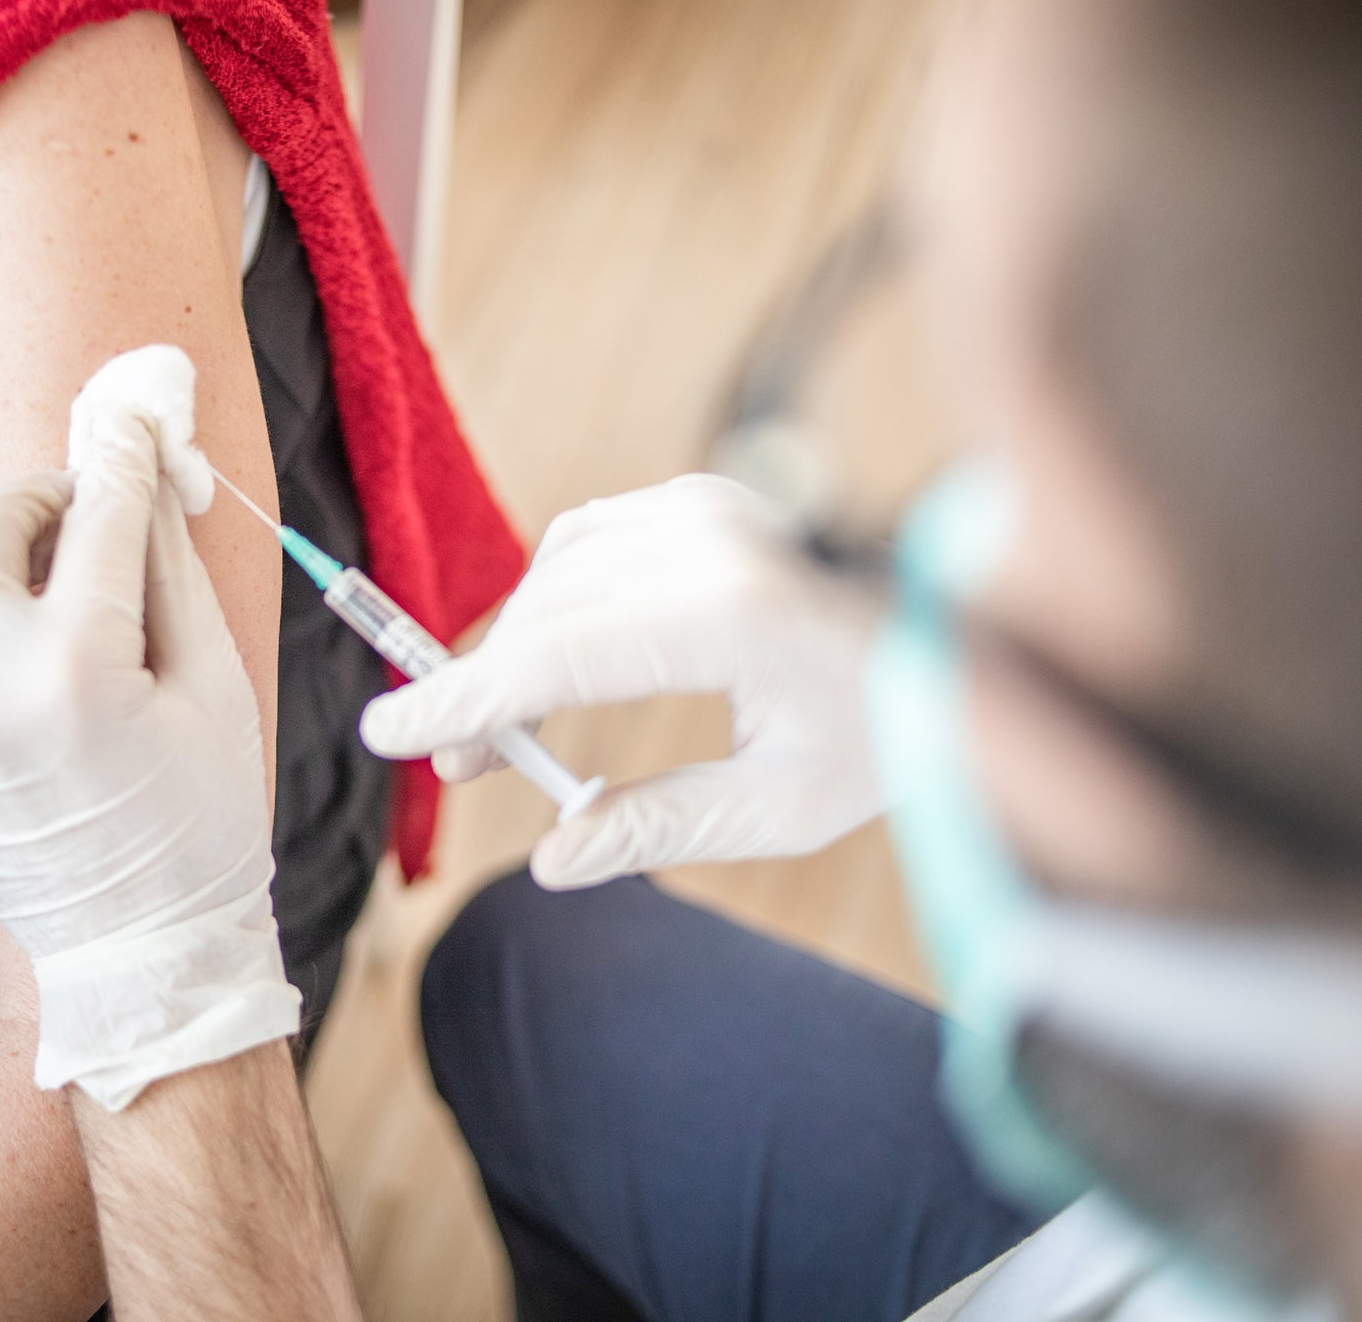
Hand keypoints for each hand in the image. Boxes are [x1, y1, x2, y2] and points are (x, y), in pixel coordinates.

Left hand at [0, 400, 296, 1111]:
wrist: (142, 951)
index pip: (98, 513)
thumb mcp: (216, 685)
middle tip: (77, 497)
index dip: (121, 450)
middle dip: (38, 495)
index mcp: (82, 665)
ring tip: (38, 570)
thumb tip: (148, 474)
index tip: (131, 414)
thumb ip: (174, 569)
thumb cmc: (204, 820)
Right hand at [359, 474, 887, 887]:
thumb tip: (554, 861)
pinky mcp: (707, 499)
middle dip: (484, 689)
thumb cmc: (891, 731)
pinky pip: (591, 543)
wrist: (972, 639)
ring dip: (517, 644)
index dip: (461, 701)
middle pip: (544, 613)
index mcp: (734, 619)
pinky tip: (558, 665)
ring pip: (557, 571)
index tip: (389, 733)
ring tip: (505, 732)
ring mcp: (710, 507)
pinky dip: (557, 602)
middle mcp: (714, 543)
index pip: (555, 657)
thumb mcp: (782, 807)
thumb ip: (660, 828)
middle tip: (460, 767)